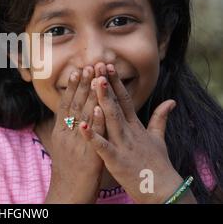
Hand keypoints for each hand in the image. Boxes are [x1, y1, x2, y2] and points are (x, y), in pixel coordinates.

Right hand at [45, 66, 104, 202]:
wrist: (67, 194)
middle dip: (82, 85)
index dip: (73, 87)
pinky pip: (92, 136)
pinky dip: (95, 121)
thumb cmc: (69, 170)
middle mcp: (66, 135)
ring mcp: (76, 145)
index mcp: (61, 132)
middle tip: (89, 65)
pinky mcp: (87, 156)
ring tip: (95, 78)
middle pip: (74, 105)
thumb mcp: (65, 146)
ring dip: (90, 96)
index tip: (79, 70)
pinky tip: (100, 108)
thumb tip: (74, 115)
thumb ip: (70, 129)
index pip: (67, 104)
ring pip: (83, 116)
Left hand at [79, 63, 189, 202]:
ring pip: (110, 120)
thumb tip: (171, 101)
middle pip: (116, 105)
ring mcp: (122, 145)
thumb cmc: (157, 163)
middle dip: (106, 85)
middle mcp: (129, 132)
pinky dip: (93, 136)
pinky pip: (102, 146)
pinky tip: (83, 126)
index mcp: (135, 126)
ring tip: (94, 84)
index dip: (116, 82)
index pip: (125, 99)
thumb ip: (160, 118)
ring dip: (102, 102)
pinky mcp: (116, 160)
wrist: (161, 188)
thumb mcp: (158, 138)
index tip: (108, 65)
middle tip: (98, 66)